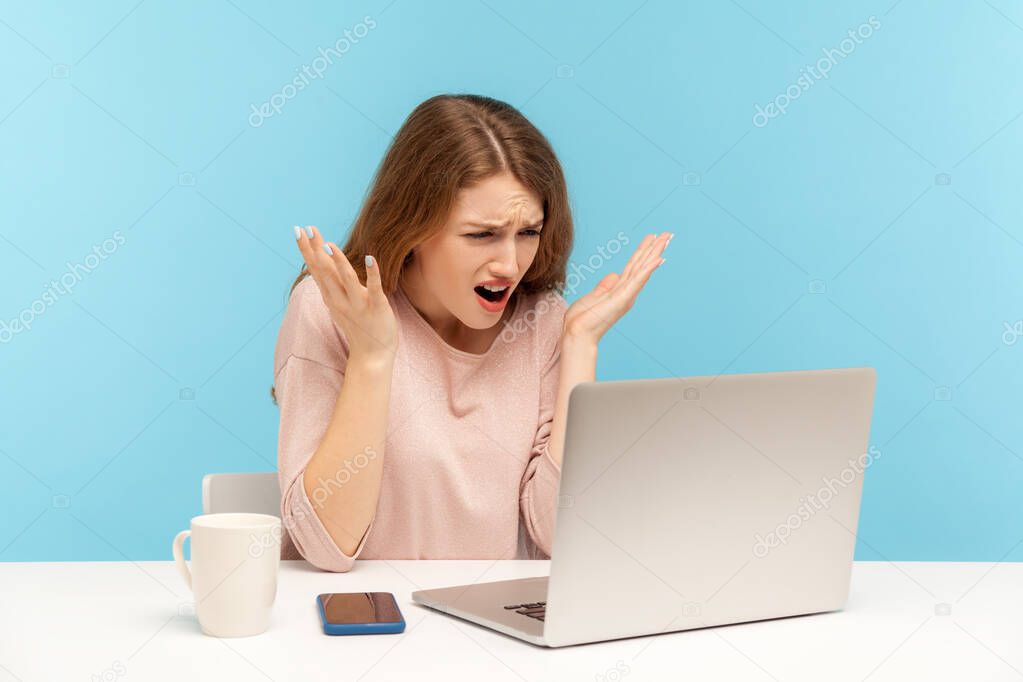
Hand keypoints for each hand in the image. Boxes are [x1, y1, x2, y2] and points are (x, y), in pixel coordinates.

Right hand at [294, 225, 397, 361]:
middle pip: (325, 272)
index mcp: (331, 297)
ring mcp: (358, 304)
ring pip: (346, 280)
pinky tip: (370, 258)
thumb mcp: (339, 303)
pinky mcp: (377, 308)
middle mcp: (340, 300)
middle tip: (307, 228)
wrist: (371, 356)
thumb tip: (322, 261)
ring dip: (338, 262)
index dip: (307, 250)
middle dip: (316, 250)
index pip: (316, 270)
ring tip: (329, 244)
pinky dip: (372, 274)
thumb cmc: (357, 327)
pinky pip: (374, 289)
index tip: (298, 231)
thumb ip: (331, 283)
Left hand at [563, 231, 671, 344]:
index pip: (633, 266)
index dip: (643, 251)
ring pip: (643, 269)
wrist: (577, 334)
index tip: (652, 238)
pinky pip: (637, 281)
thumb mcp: (593, 296)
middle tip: (668, 233)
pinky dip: (648, 270)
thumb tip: (615, 274)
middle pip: (642, 264)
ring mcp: (626, 295)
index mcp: (619, 290)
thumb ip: (604, 286)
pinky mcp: (623, 299)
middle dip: (655, 248)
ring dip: (655, 253)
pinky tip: (659, 259)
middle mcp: (626, 292)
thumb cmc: (583, 320)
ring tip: (666, 239)